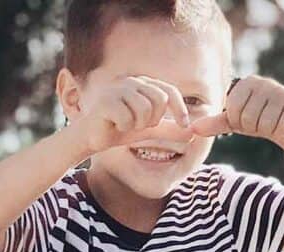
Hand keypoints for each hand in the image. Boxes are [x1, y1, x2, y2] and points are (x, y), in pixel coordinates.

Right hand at [74, 75, 193, 153]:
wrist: (90, 137)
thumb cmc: (119, 129)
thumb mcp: (148, 130)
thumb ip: (169, 130)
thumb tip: (193, 134)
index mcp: (143, 84)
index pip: (169, 91)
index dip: (180, 109)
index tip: (185, 126)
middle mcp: (131, 82)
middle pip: (159, 100)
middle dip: (154, 119)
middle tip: (140, 126)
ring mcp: (117, 89)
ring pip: (144, 110)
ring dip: (138, 125)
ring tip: (126, 125)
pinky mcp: (105, 101)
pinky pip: (127, 118)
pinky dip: (124, 128)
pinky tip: (114, 125)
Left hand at [191, 75, 283, 143]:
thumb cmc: (254, 120)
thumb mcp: (232, 121)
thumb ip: (212, 124)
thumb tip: (192, 129)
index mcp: (246, 82)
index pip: (232, 112)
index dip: (238, 122)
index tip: (245, 119)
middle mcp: (264, 82)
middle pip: (248, 119)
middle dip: (252, 127)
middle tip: (260, 122)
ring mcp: (282, 91)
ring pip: (265, 125)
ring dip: (267, 131)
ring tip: (271, 122)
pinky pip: (282, 127)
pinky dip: (282, 132)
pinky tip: (283, 124)